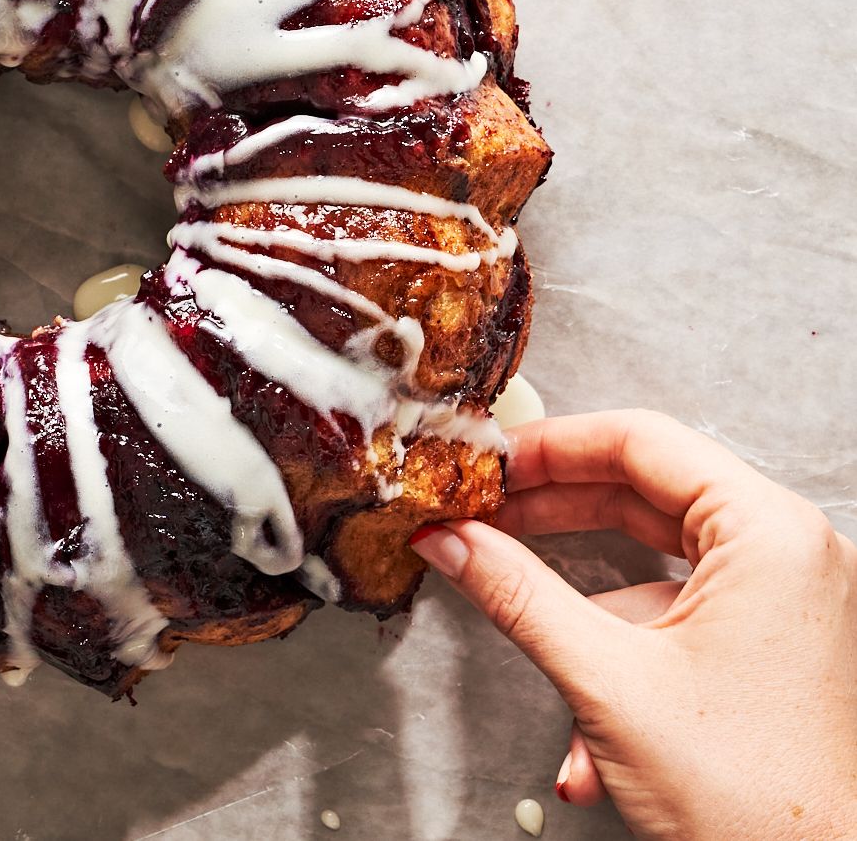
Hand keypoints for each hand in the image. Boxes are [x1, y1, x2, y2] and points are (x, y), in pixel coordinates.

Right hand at [411, 409, 856, 840]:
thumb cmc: (754, 795)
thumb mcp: (606, 679)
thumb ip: (516, 592)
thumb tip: (450, 539)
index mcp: (767, 533)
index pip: (641, 441)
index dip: (549, 445)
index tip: (483, 461)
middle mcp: (787, 551)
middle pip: (644, 489)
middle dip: (551, 511)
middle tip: (476, 511)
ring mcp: (782, 599)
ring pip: (652, 556)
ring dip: (577, 596)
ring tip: (505, 604)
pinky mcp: (769, 644)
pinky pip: (675, 612)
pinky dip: (616, 644)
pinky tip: (575, 722)